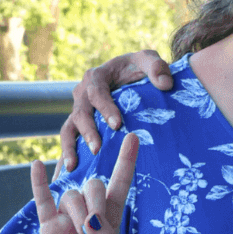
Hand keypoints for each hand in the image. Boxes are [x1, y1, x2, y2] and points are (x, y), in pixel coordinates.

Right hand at [28, 133, 138, 233]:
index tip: (133, 137)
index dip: (126, 161)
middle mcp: (89, 211)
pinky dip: (39, 182)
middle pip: (93, 186)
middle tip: (91, 227)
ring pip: (71, 195)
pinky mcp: (48, 223)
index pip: (120, 184)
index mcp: (110, 217)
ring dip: (76, 212)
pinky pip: (42, 198)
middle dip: (94, 202)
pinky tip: (35, 165)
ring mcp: (67, 215)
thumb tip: (92, 220)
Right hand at [59, 50, 171, 170]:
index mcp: (96, 77)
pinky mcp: (79, 125)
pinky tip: (70, 172)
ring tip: (74, 166)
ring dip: (70, 147)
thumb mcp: (148, 61)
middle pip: (80, 113)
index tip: (117, 125)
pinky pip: (69, 140)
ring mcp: (78, 110)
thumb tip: (165, 84)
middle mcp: (82, 93)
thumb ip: (157, 68)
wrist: (130, 75)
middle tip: (98, 149)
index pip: (97, 92)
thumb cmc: (139, 68)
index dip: (105, 108)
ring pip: (68, 129)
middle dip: (88, 132)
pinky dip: (67, 155)